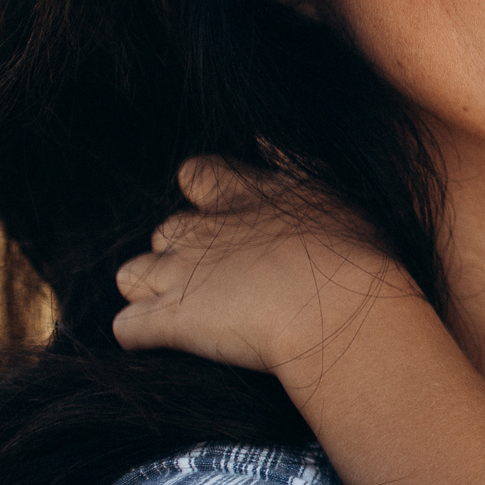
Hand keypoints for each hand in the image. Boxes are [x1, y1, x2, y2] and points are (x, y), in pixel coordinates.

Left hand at [114, 157, 421, 391]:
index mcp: (246, 195)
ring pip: (131, 274)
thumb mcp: (336, 198)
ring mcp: (181, 273)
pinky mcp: (171, 319)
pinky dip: (139, 335)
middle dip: (182, 254)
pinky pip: (127, 327)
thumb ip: (293, 167)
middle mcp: (204, 229)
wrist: (341, 312)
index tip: (231, 218)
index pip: (198, 174)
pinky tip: (164, 344)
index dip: (206, 196)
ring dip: (151, 292)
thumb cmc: (357, 257)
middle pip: (165, 230)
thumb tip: (262, 140)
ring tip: (189, 314)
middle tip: (225, 282)